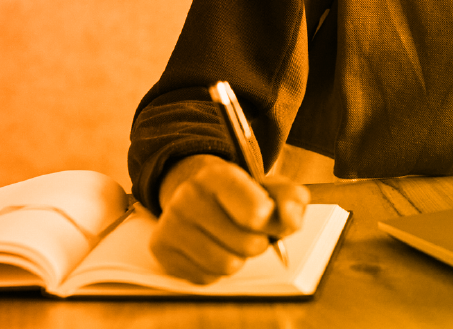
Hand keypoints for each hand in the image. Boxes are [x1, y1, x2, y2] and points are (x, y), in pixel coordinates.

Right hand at [149, 153, 309, 282]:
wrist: (192, 191)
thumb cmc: (237, 192)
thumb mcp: (268, 186)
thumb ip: (290, 199)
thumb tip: (290, 218)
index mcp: (217, 176)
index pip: (257, 213)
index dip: (271, 222)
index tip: (267, 216)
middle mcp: (188, 197)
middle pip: (248, 245)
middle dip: (257, 241)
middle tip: (248, 228)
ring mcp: (171, 225)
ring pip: (227, 266)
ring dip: (237, 257)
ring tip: (229, 238)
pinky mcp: (162, 251)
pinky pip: (206, 277)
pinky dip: (215, 268)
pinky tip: (210, 246)